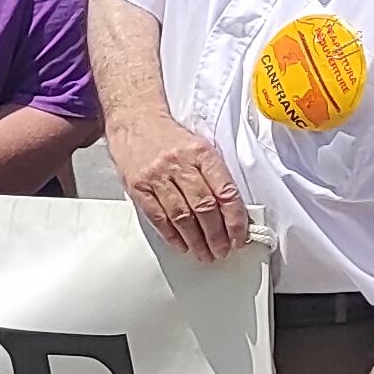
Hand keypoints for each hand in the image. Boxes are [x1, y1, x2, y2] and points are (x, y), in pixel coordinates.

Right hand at [110, 111, 249, 263]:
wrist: (134, 120)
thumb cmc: (169, 136)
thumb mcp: (199, 146)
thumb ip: (215, 175)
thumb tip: (232, 211)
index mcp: (201, 153)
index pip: (225, 192)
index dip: (235, 219)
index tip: (239, 236)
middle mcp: (179, 164)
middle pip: (204, 207)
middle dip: (216, 235)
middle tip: (222, 250)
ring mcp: (157, 176)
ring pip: (182, 216)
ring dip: (196, 240)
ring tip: (204, 253)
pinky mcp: (138, 186)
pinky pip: (158, 216)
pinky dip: (172, 235)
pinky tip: (182, 245)